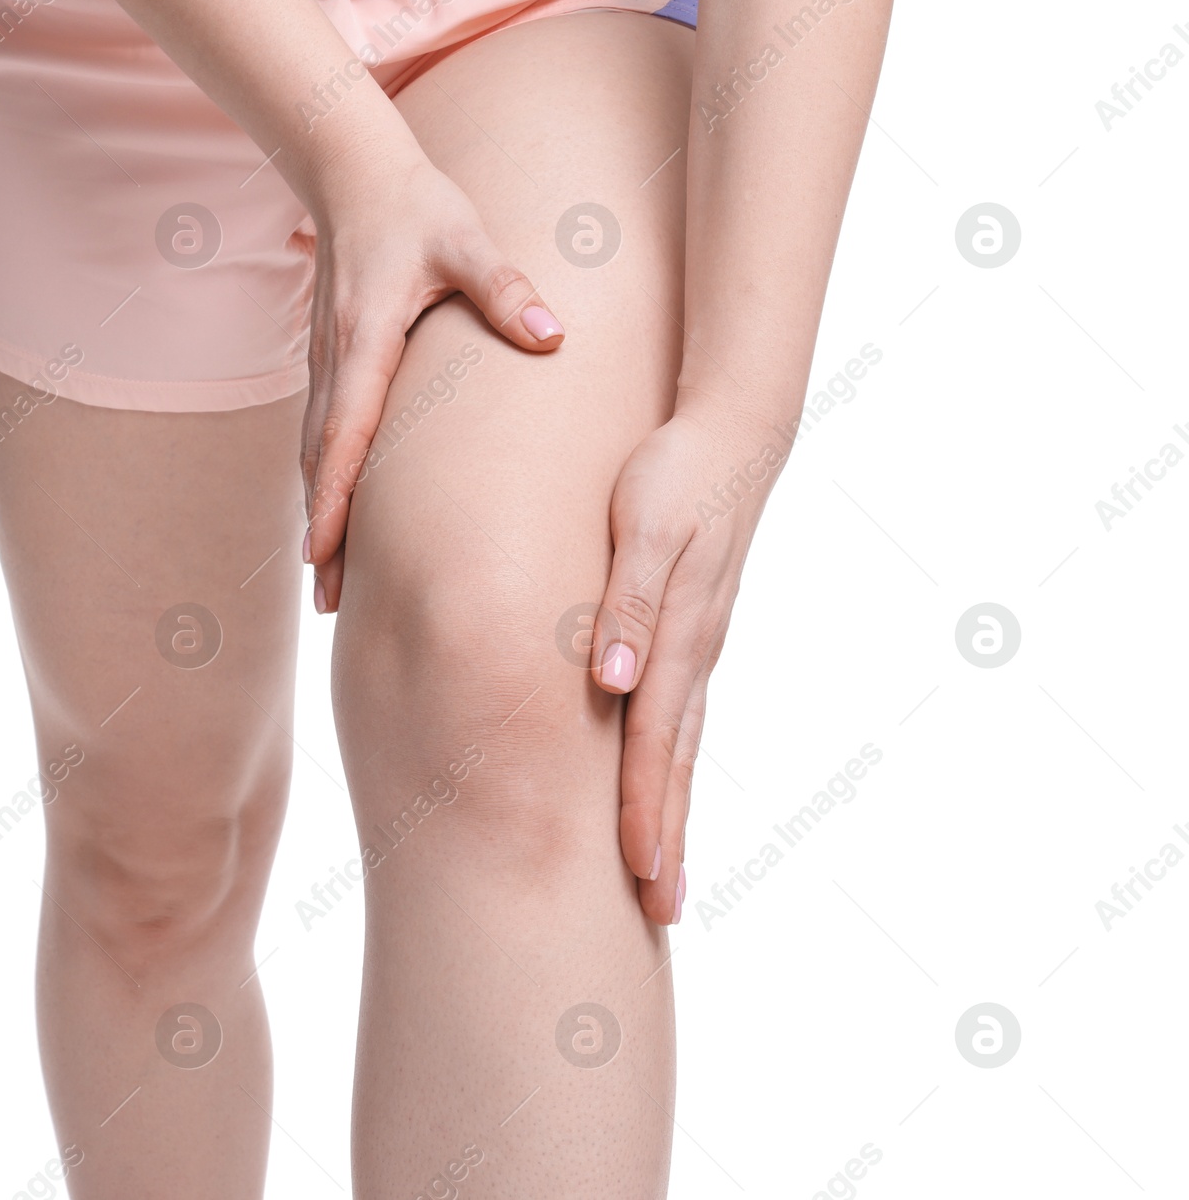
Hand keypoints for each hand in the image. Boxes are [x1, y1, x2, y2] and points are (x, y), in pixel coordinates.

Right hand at [301, 155, 564, 609]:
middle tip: (329, 600)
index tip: (324, 554)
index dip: (331, 498)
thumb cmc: (415, 205)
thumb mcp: (465, 239)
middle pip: (317, 462)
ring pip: (312, 453)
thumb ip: (506, 288)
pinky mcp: (329, 362)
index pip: (342, 433)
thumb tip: (553, 338)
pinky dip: (321, 481)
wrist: (353, 172)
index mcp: (364, 340)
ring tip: (328, 578)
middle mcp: (333, 361)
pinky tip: (333, 514)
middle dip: (321, 531)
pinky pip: (318, 434)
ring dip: (318, 513)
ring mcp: (323, 364)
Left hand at [589, 402, 792, 923]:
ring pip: (683, 743)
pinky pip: (681, 712)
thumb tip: (612, 682)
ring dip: (673, 808)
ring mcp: (698, 645)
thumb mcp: (645, 526)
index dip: (646, 810)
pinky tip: (664, 782)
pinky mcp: (693, 630)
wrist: (732, 433)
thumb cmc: (678, 473)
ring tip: (662, 872)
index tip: (639, 875)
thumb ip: (629, 601)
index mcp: (679, 634)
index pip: (655, 741)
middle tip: (659, 910)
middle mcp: (693, 652)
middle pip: (677, 760)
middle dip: (668, 835)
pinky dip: (673, 762)